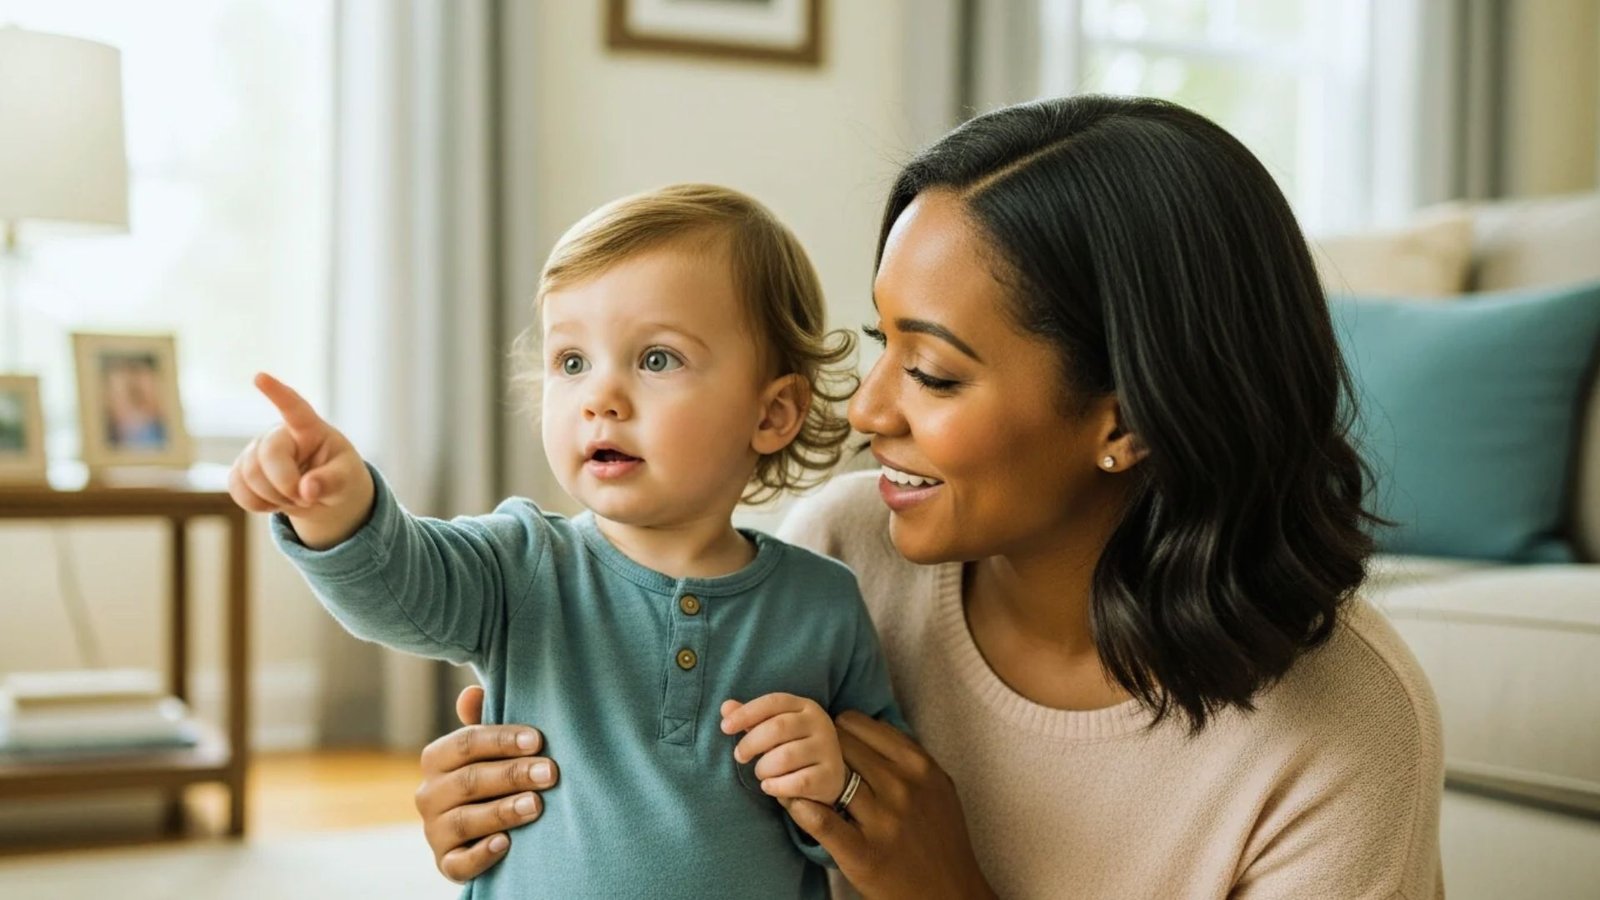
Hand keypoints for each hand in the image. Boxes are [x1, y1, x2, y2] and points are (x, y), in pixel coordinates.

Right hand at [227, 372, 373, 548]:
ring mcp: (257, 451)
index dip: (277, 393)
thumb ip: (331, 482)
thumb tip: (307, 489)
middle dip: (286, 484)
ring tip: (295, 498)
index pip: (294, 408)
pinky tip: (274, 503)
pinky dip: (256, 504)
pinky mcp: (242, 470)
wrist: (323, 496)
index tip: (260, 377)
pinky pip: (237, 488)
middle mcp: (279, 434)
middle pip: (268, 455)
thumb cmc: (339, 478)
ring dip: (273, 497)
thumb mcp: (346, 480)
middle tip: (307, 498)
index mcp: (311, 429)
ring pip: (249, 475)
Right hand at [415, 685, 560, 883]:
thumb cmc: (492, 775)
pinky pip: (459, 863)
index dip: (501, 740)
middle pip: (470, 780)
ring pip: (466, 820)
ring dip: (503, 811)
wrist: (482, 830)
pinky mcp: (446, 864)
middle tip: (550, 772)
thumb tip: (471, 694)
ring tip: (537, 805)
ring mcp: (435, 831)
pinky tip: (506, 844)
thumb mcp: (488, 748)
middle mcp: (428, 794)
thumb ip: (482, 722)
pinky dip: (482, 855)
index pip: (465, 743)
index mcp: (437, 759)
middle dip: (513, 774)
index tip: (537, 740)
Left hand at [720, 693, 846, 806]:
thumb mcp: (775, 729)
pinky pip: (796, 782)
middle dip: (750, 744)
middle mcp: (820, 724)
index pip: (773, 702)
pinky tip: (769, 786)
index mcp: (805, 707)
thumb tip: (726, 707)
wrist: (828, 777)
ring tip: (761, 773)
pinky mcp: (829, 775)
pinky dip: (776, 787)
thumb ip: (752, 719)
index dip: (746, 713)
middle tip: (739, 756)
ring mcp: (827, 749)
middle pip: (778, 728)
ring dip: (763, 768)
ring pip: (785, 757)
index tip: (725, 727)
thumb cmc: (794, 747)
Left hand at [783, 711, 996, 899]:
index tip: (829, 742)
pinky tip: (790, 801)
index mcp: (919, 765)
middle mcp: (902, 787)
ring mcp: (883, 821)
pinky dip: (799, 807)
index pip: (857, 724)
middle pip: (837, 746)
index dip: (836, 730)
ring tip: (790, 777)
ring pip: (826, 776)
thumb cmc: (942, 838)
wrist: (950, 893)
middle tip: (807, 759)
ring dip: (803, 774)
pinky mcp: (863, 853)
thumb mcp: (938, 787)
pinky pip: (820, 820)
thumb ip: (907, 756)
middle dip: (818, 749)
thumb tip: (866, 726)